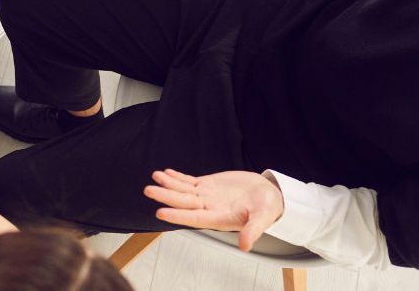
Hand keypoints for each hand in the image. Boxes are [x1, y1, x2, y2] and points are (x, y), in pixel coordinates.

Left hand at [143, 169, 284, 251]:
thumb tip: (245, 246)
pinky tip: (166, 173)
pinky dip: (177, 177)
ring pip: (183, 190)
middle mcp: (209, 208)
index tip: (160, 212)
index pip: (194, 218)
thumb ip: (253, 230)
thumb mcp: (264, 218)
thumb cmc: (267, 207)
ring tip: (156, 176)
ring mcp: (206, 196)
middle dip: (166, 196)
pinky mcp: (208, 184)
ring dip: (168, 184)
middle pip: (183, 202)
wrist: (269, 194)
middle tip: (148, 190)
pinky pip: (189, 181)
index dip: (177, 216)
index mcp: (219, 218)